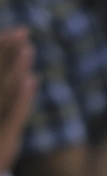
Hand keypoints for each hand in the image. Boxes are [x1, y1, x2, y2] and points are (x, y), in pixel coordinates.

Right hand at [0, 29, 34, 175]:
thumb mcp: (5, 125)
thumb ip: (9, 96)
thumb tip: (23, 69)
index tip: (14, 32)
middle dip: (3, 52)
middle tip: (23, 30)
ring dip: (12, 68)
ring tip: (28, 46)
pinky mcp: (0, 145)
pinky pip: (10, 117)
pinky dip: (22, 98)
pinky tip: (33, 79)